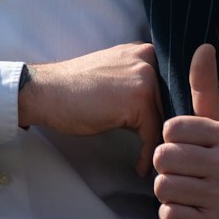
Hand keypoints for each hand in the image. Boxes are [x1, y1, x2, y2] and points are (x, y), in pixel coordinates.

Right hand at [19, 43, 161, 177]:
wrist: (47, 92)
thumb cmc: (75, 89)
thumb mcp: (113, 75)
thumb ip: (138, 81)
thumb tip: (164, 110)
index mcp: (143, 51)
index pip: (172, 84)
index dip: (170, 110)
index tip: (166, 134)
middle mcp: (148, 59)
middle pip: (172, 101)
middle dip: (167, 128)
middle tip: (161, 151)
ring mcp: (144, 78)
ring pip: (165, 119)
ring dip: (159, 144)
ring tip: (150, 162)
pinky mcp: (138, 101)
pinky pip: (152, 134)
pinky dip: (147, 155)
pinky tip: (139, 167)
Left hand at [153, 44, 218, 218]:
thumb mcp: (217, 126)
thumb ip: (205, 89)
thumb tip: (204, 45)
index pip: (170, 128)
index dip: (171, 141)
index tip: (190, 151)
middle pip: (163, 157)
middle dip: (167, 168)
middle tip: (187, 176)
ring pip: (162, 186)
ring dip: (167, 193)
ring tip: (188, 193)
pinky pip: (168, 215)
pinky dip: (172, 216)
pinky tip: (190, 213)